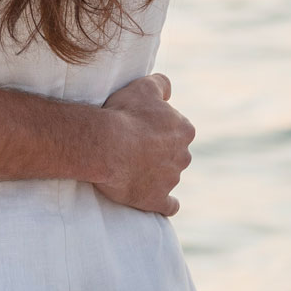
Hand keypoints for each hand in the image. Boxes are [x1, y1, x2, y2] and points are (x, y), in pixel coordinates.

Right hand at [91, 74, 193, 215]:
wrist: (106, 145)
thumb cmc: (124, 114)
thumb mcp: (143, 87)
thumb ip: (161, 84)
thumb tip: (168, 90)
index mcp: (184, 130)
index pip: (177, 129)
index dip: (158, 128)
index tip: (141, 127)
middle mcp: (183, 155)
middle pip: (175, 153)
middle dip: (159, 151)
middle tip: (133, 146)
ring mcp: (171, 179)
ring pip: (169, 176)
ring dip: (156, 173)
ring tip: (130, 167)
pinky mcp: (157, 200)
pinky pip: (169, 206)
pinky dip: (165, 203)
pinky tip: (158, 200)